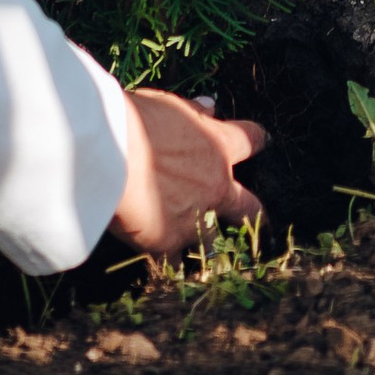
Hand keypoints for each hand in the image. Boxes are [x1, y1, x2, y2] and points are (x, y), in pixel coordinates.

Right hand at [109, 88, 267, 256]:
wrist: (112, 155)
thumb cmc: (136, 120)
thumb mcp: (168, 104)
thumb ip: (193, 111)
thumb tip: (211, 105)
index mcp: (217, 145)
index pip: (249, 139)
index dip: (256, 140)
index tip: (262, 141)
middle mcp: (215, 185)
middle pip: (249, 207)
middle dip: (254, 214)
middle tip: (260, 220)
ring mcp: (195, 218)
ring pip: (215, 242)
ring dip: (209, 243)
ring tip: (210, 256)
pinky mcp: (169, 242)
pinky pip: (176, 262)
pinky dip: (172, 263)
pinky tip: (172, 269)